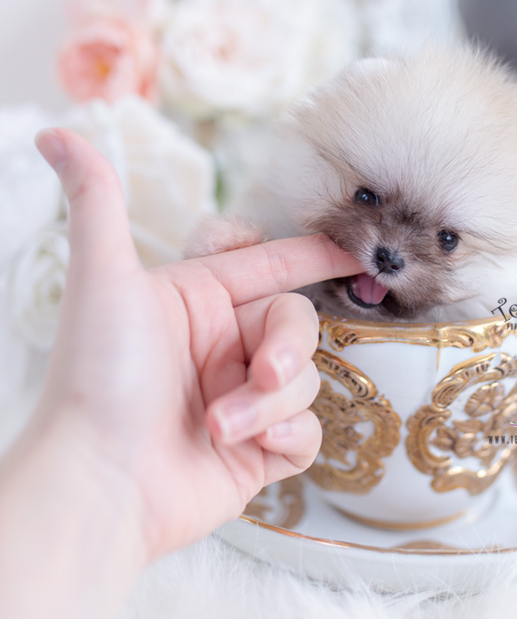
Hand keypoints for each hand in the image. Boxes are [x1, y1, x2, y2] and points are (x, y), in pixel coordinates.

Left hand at [29, 128, 361, 567]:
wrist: (98, 486)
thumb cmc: (98, 379)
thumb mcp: (104, 279)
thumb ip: (98, 201)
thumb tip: (57, 132)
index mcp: (199, 302)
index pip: (272, 265)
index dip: (316, 255)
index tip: (357, 254)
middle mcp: (224, 347)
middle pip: (297, 324)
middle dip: (284, 350)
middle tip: (259, 374)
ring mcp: (244, 400)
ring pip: (305, 381)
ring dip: (268, 404)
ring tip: (220, 426)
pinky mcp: (259, 451)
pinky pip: (307, 432)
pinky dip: (285, 438)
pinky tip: (251, 450)